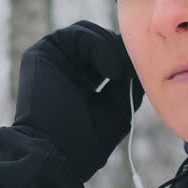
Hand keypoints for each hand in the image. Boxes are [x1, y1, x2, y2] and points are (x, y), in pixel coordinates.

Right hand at [13, 21, 143, 181]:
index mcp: (83, 81)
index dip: (128, 57)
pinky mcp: (42, 52)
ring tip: (121, 74)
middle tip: (135, 71)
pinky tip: (111, 71)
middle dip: (122, 51)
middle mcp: (67, 67)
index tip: (145, 72)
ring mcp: (54, 58)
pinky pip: (77, 33)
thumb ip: (128, 80)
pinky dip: (99, 46)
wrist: (56, 154)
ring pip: (91, 33)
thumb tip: (139, 55)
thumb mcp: (117, 106)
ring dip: (112, 48)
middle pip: (102, 39)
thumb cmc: (85, 140)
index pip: (110, 54)